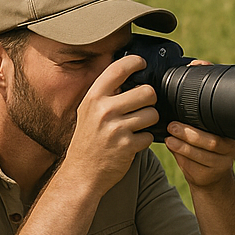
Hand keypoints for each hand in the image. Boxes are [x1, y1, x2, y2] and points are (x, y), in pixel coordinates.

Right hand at [62, 54, 159, 194]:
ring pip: (152, 114)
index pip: (118, 69)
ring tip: (136, 126)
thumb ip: (106, 94)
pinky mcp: (127, 146)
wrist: (82, 172)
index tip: (141, 64)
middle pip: (146, 92)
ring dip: (149, 121)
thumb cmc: (88, 139)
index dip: (135, 62)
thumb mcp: (88, 111)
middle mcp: (104, 110)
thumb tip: (130, 75)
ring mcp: (115, 128)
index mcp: (93, 97)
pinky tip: (132, 142)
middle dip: (149, 100)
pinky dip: (145, 139)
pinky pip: (150, 135)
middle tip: (141, 106)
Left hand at [165, 60, 234, 187]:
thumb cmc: (199, 146)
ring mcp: (224, 162)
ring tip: (170, 137)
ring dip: (183, 144)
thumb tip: (186, 77)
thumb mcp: (199, 127)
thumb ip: (192, 112)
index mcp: (231, 132)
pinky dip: (182, 155)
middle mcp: (232, 147)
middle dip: (190, 133)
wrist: (207, 177)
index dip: (210, 107)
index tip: (192, 102)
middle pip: (213, 141)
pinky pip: (197, 165)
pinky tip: (172, 147)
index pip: (224, 118)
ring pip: (204, 154)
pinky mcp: (213, 174)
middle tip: (172, 126)